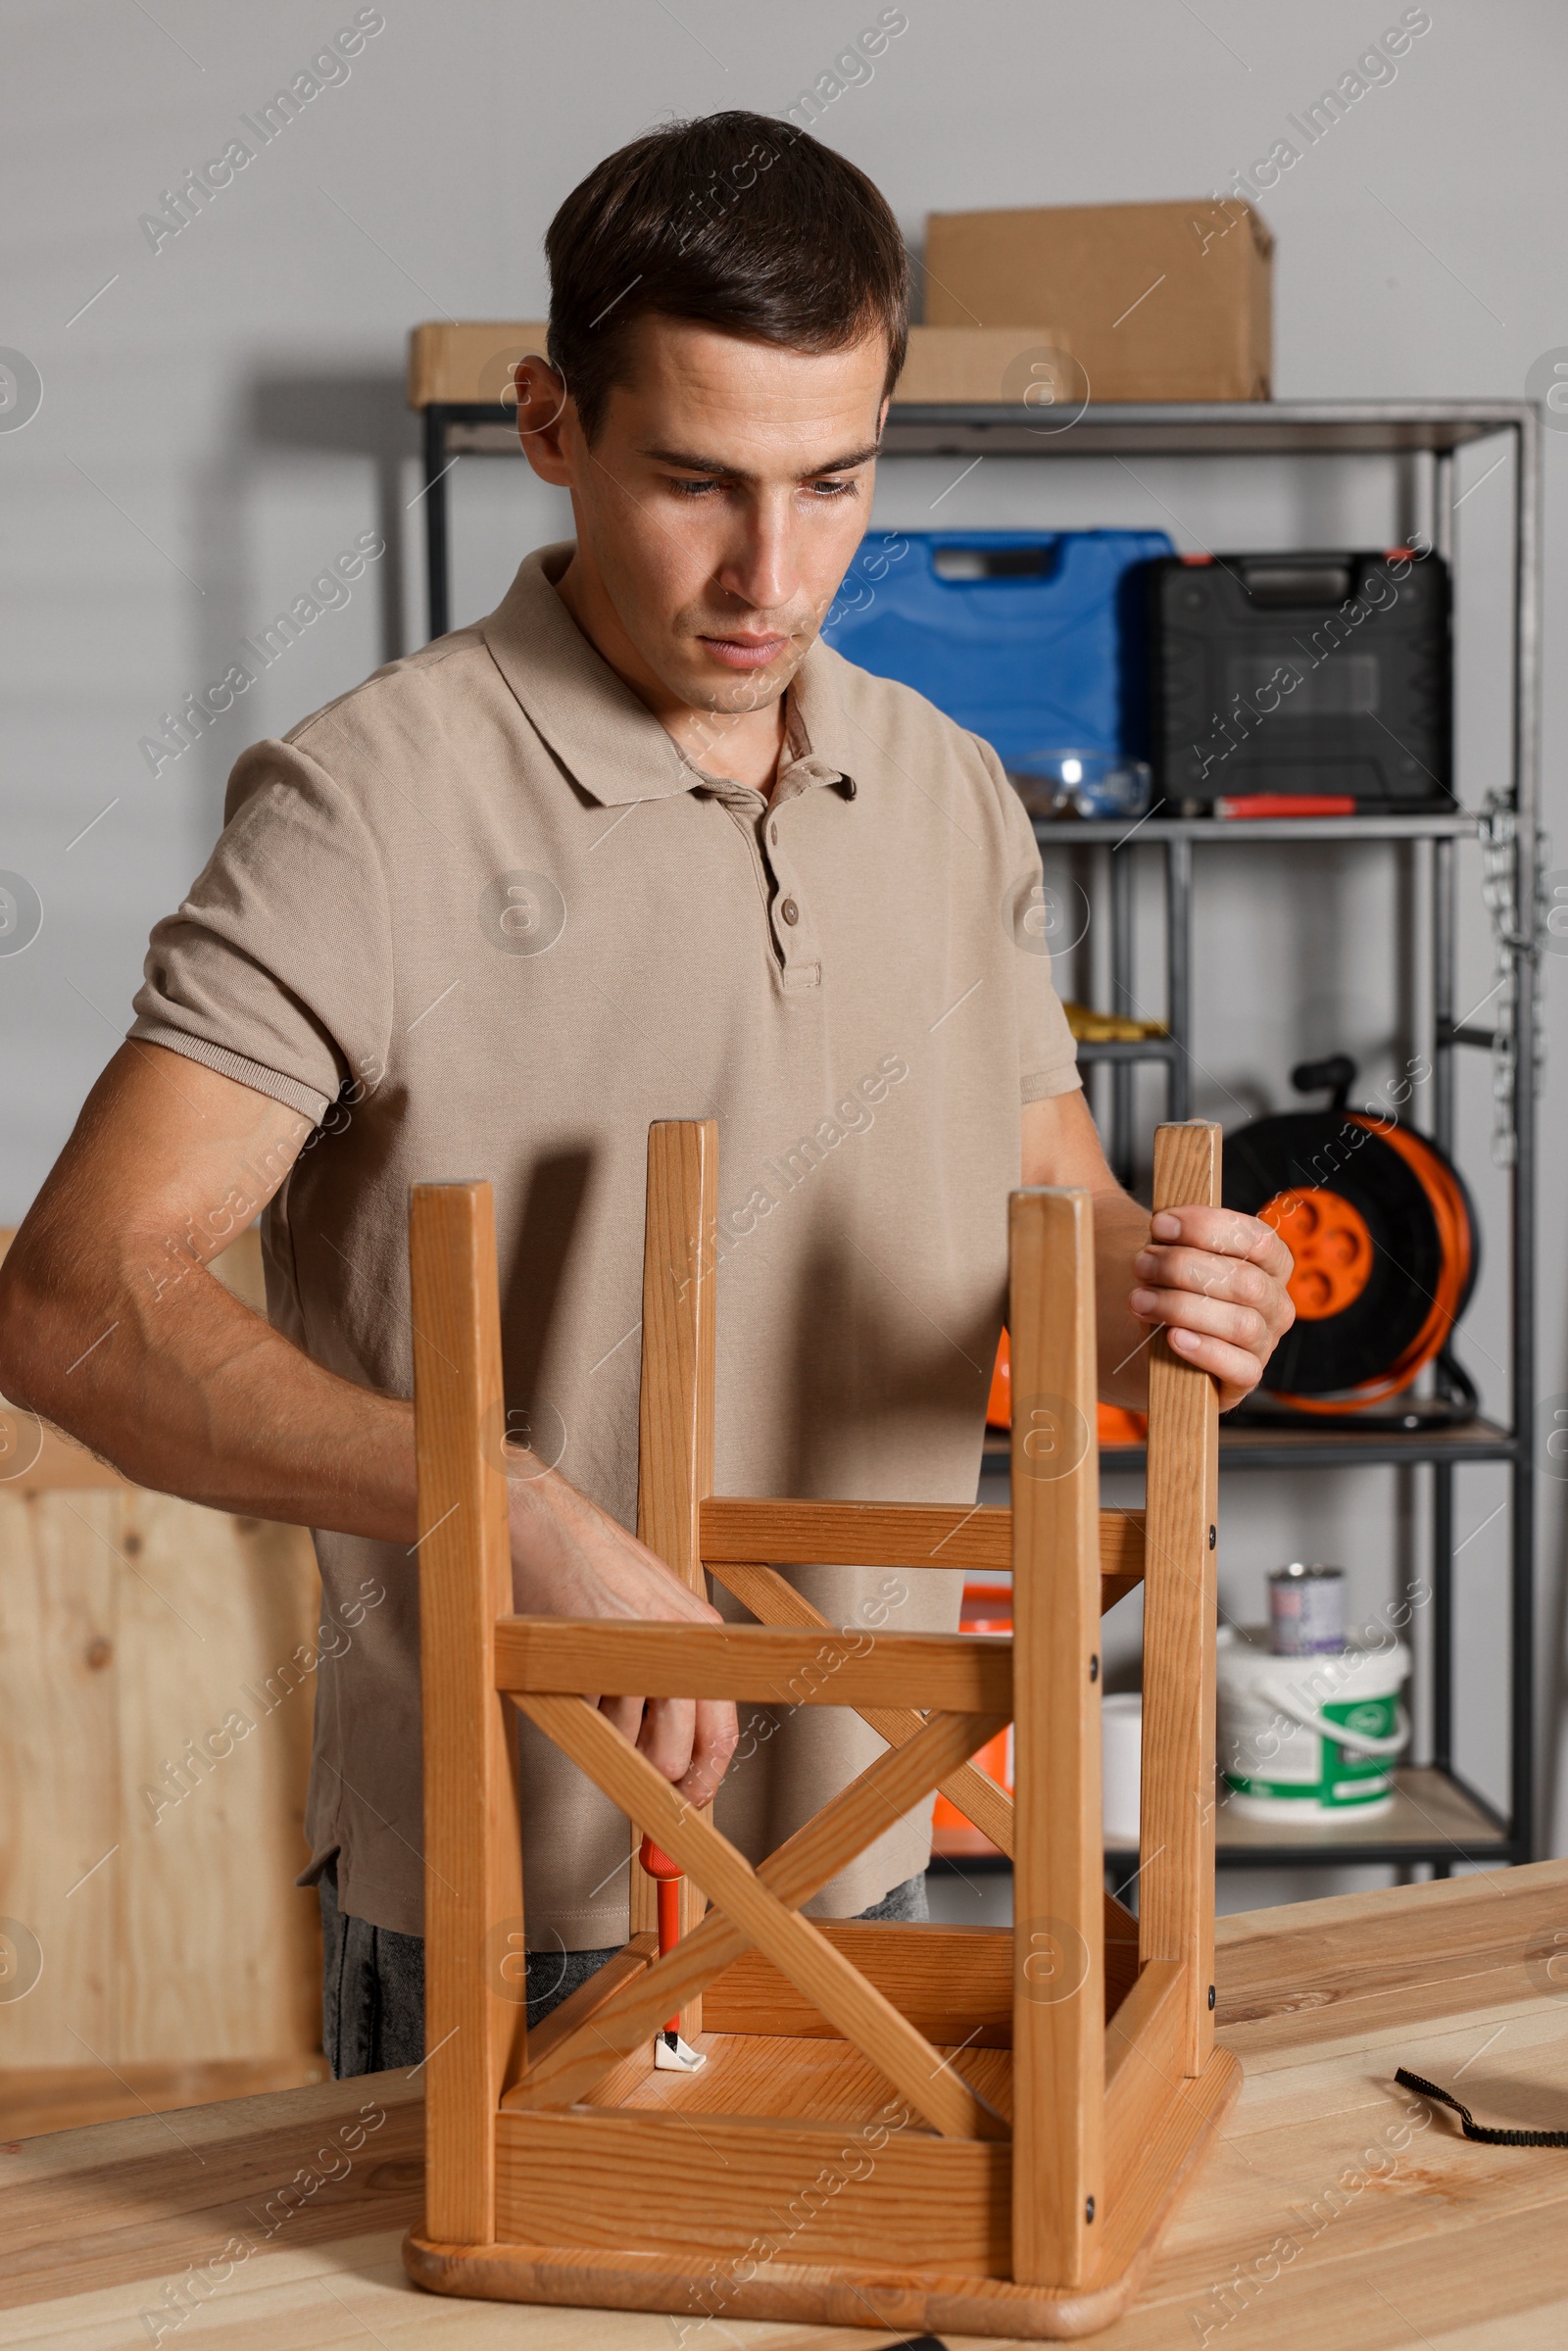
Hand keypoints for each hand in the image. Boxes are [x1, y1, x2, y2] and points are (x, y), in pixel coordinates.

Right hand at [506, 1455, 737, 1803]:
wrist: (541, 1523)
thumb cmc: (592, 1564)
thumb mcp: (652, 1613)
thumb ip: (671, 1676)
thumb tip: (674, 1756)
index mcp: (703, 1631)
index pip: (721, 1734)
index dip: (701, 1783)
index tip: (684, 1806)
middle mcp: (681, 1642)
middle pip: (674, 1756)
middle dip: (646, 1770)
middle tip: (622, 1754)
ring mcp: (636, 1650)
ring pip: (626, 1742)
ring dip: (603, 1729)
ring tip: (590, 1679)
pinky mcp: (592, 1654)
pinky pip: (587, 1716)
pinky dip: (575, 1706)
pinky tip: (569, 1664)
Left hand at [1128, 1206, 1294, 1411]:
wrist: (1154, 1343)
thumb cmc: (1170, 1288)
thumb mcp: (1173, 1255)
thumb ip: (1173, 1235)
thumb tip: (1148, 1215)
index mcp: (1268, 1264)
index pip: (1257, 1239)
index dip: (1208, 1227)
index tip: (1160, 1224)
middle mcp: (1275, 1303)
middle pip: (1245, 1281)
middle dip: (1185, 1268)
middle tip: (1141, 1264)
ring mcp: (1264, 1342)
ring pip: (1242, 1324)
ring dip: (1183, 1308)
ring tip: (1139, 1301)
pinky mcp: (1246, 1377)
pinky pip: (1241, 1368)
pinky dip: (1206, 1351)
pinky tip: (1173, 1338)